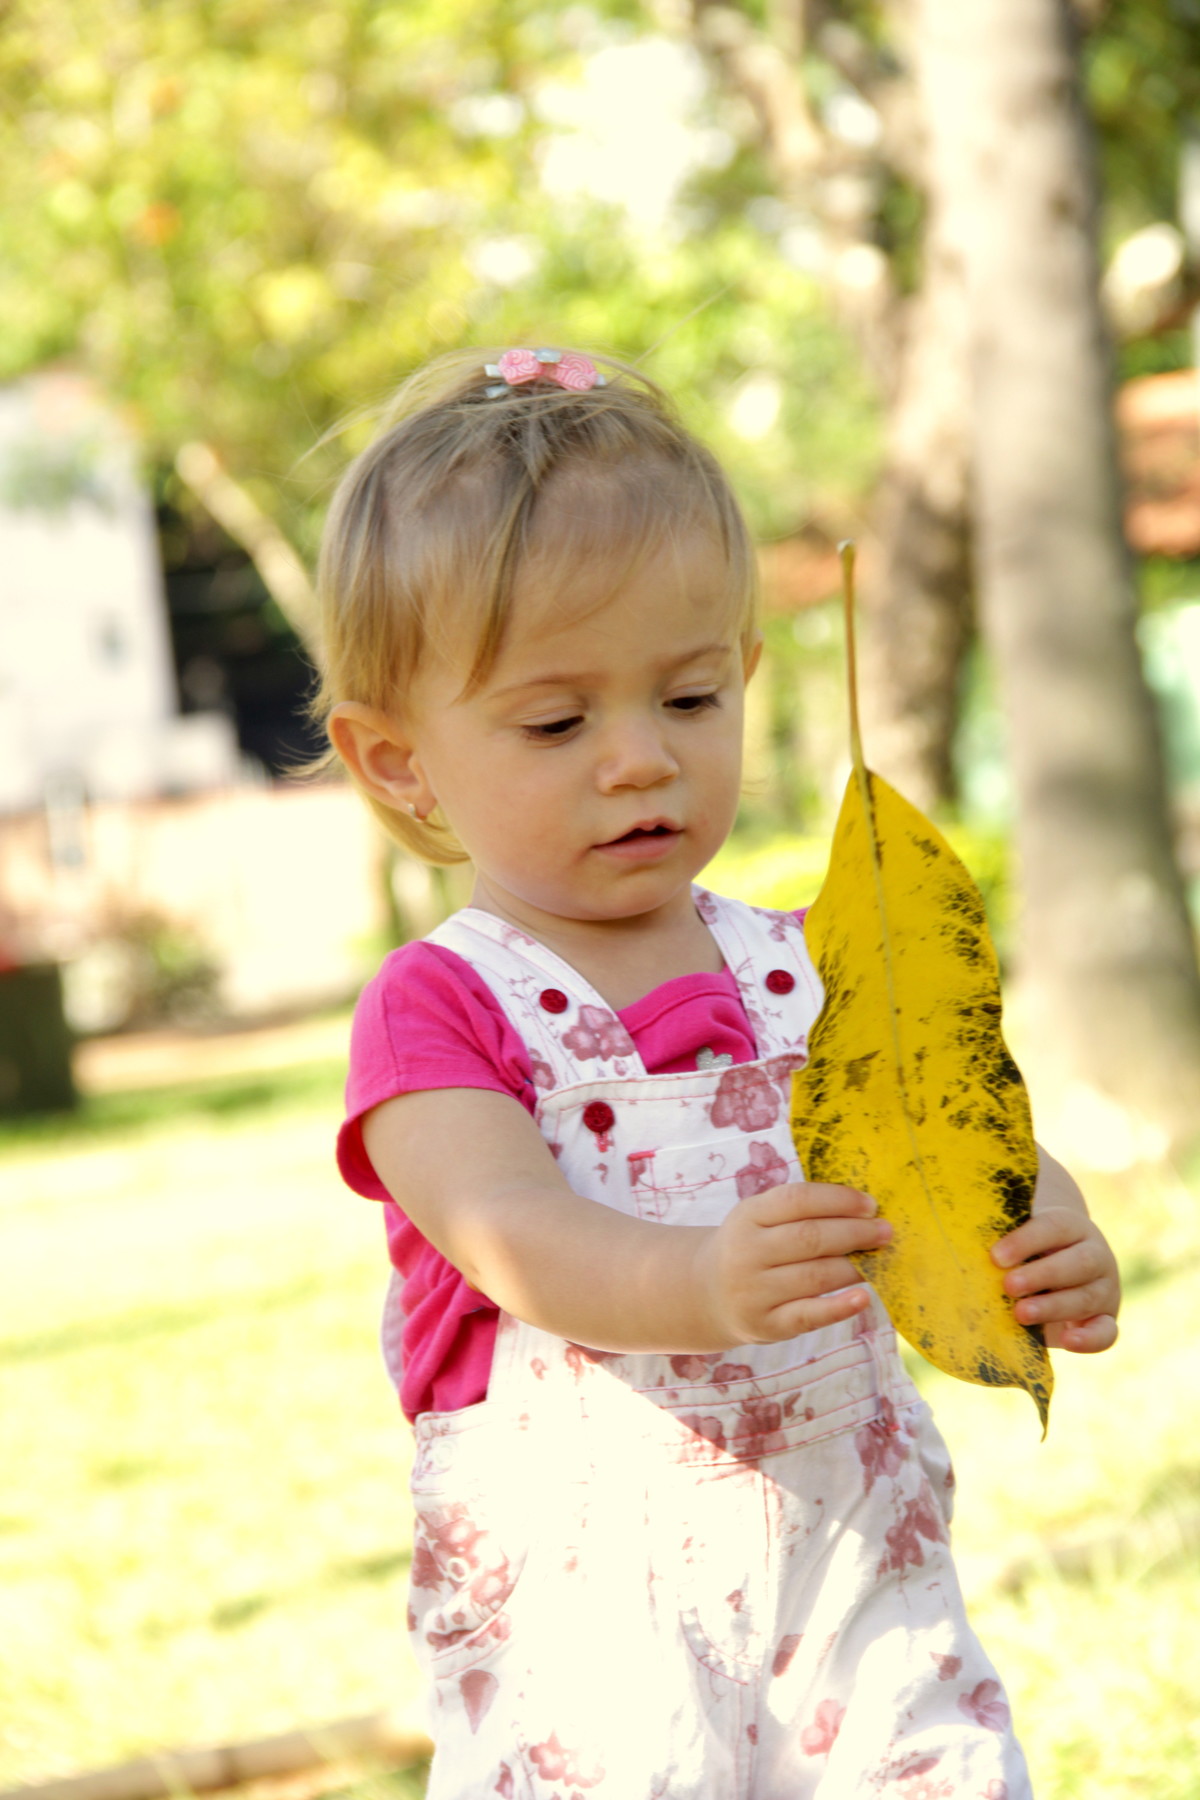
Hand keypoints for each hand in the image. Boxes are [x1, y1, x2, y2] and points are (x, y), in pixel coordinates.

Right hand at [692, 1182, 891, 1345]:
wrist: (706, 1293)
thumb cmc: (751, 1247)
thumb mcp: (759, 1218)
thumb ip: (800, 1211)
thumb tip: (864, 1211)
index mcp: (748, 1215)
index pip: (797, 1200)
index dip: (838, 1200)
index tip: (870, 1204)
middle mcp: (746, 1252)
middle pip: (809, 1238)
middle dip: (855, 1233)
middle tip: (885, 1232)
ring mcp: (754, 1291)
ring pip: (814, 1276)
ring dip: (854, 1266)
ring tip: (879, 1260)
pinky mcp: (766, 1325)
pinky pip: (808, 1315)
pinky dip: (839, 1307)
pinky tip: (863, 1297)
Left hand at [991, 1206, 1119, 1352]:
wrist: (1058, 1265)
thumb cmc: (1026, 1251)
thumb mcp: (1017, 1239)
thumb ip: (1000, 1242)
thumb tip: (956, 1242)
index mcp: (1071, 1226)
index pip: (1054, 1227)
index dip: (1026, 1241)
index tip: (996, 1256)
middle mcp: (1095, 1254)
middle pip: (1078, 1263)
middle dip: (1042, 1275)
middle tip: (1008, 1286)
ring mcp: (1105, 1288)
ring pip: (1087, 1297)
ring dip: (1053, 1307)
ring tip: (1021, 1314)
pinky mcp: (1106, 1318)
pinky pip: (1106, 1332)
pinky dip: (1090, 1339)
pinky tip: (1068, 1342)